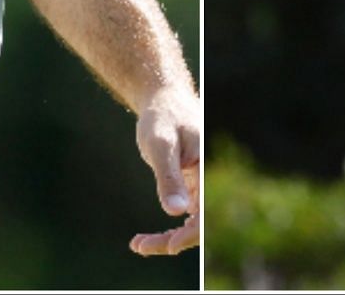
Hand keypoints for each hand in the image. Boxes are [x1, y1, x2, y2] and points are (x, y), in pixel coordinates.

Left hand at [129, 86, 201, 255]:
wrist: (162, 98)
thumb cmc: (162, 117)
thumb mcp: (161, 145)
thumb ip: (169, 178)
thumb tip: (176, 212)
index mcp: (206, 170)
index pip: (205, 214)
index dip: (190, 234)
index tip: (169, 245)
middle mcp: (206, 181)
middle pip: (197, 223)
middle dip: (173, 241)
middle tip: (140, 246)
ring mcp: (198, 185)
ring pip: (188, 222)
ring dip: (167, 238)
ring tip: (138, 244)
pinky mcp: (188, 185)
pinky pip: (181, 212)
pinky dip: (166, 226)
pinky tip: (145, 237)